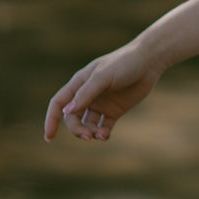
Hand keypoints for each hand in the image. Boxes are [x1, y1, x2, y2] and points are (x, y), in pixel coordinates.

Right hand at [43, 41, 162, 143]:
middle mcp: (87, 95)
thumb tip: (67, 112)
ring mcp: (101, 104)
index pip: (59, 103)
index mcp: (79, 83)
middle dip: (77, 130)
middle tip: (88, 136)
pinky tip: (105, 135)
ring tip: (101, 135)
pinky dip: (102, 133)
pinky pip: (103, 127)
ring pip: (87, 125)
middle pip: (72, 118)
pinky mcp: (114, 111)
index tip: (49, 137)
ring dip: (90, 133)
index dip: (51, 119)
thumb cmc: (124, 63)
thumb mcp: (103, 76)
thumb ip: (86, 93)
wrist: (149, 61)